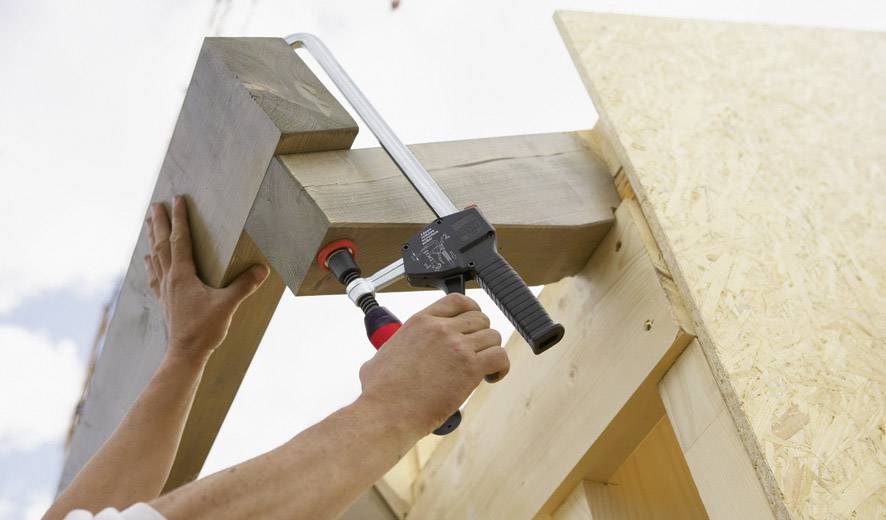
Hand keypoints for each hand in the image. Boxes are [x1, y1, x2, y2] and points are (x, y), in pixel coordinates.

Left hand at [144, 196, 269, 360]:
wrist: (185, 354)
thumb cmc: (205, 329)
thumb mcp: (228, 305)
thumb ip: (244, 285)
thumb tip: (261, 269)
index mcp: (183, 275)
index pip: (180, 240)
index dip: (180, 218)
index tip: (177, 200)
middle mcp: (170, 278)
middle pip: (162, 244)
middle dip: (160, 223)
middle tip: (156, 206)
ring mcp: (164, 290)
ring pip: (155, 257)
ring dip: (153, 238)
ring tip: (150, 224)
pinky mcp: (164, 300)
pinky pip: (154, 275)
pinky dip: (150, 262)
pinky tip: (148, 259)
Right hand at [357, 293, 509, 436]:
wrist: (386, 413)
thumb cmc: (379, 392)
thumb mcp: (380, 356)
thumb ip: (392, 348)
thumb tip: (387, 357)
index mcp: (420, 321)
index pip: (457, 300)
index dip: (470, 311)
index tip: (472, 324)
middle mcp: (440, 329)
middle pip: (480, 318)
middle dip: (482, 335)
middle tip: (476, 353)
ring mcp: (457, 346)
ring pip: (493, 337)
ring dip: (491, 352)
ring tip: (483, 369)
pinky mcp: (470, 368)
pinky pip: (500, 357)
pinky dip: (501, 368)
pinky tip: (491, 378)